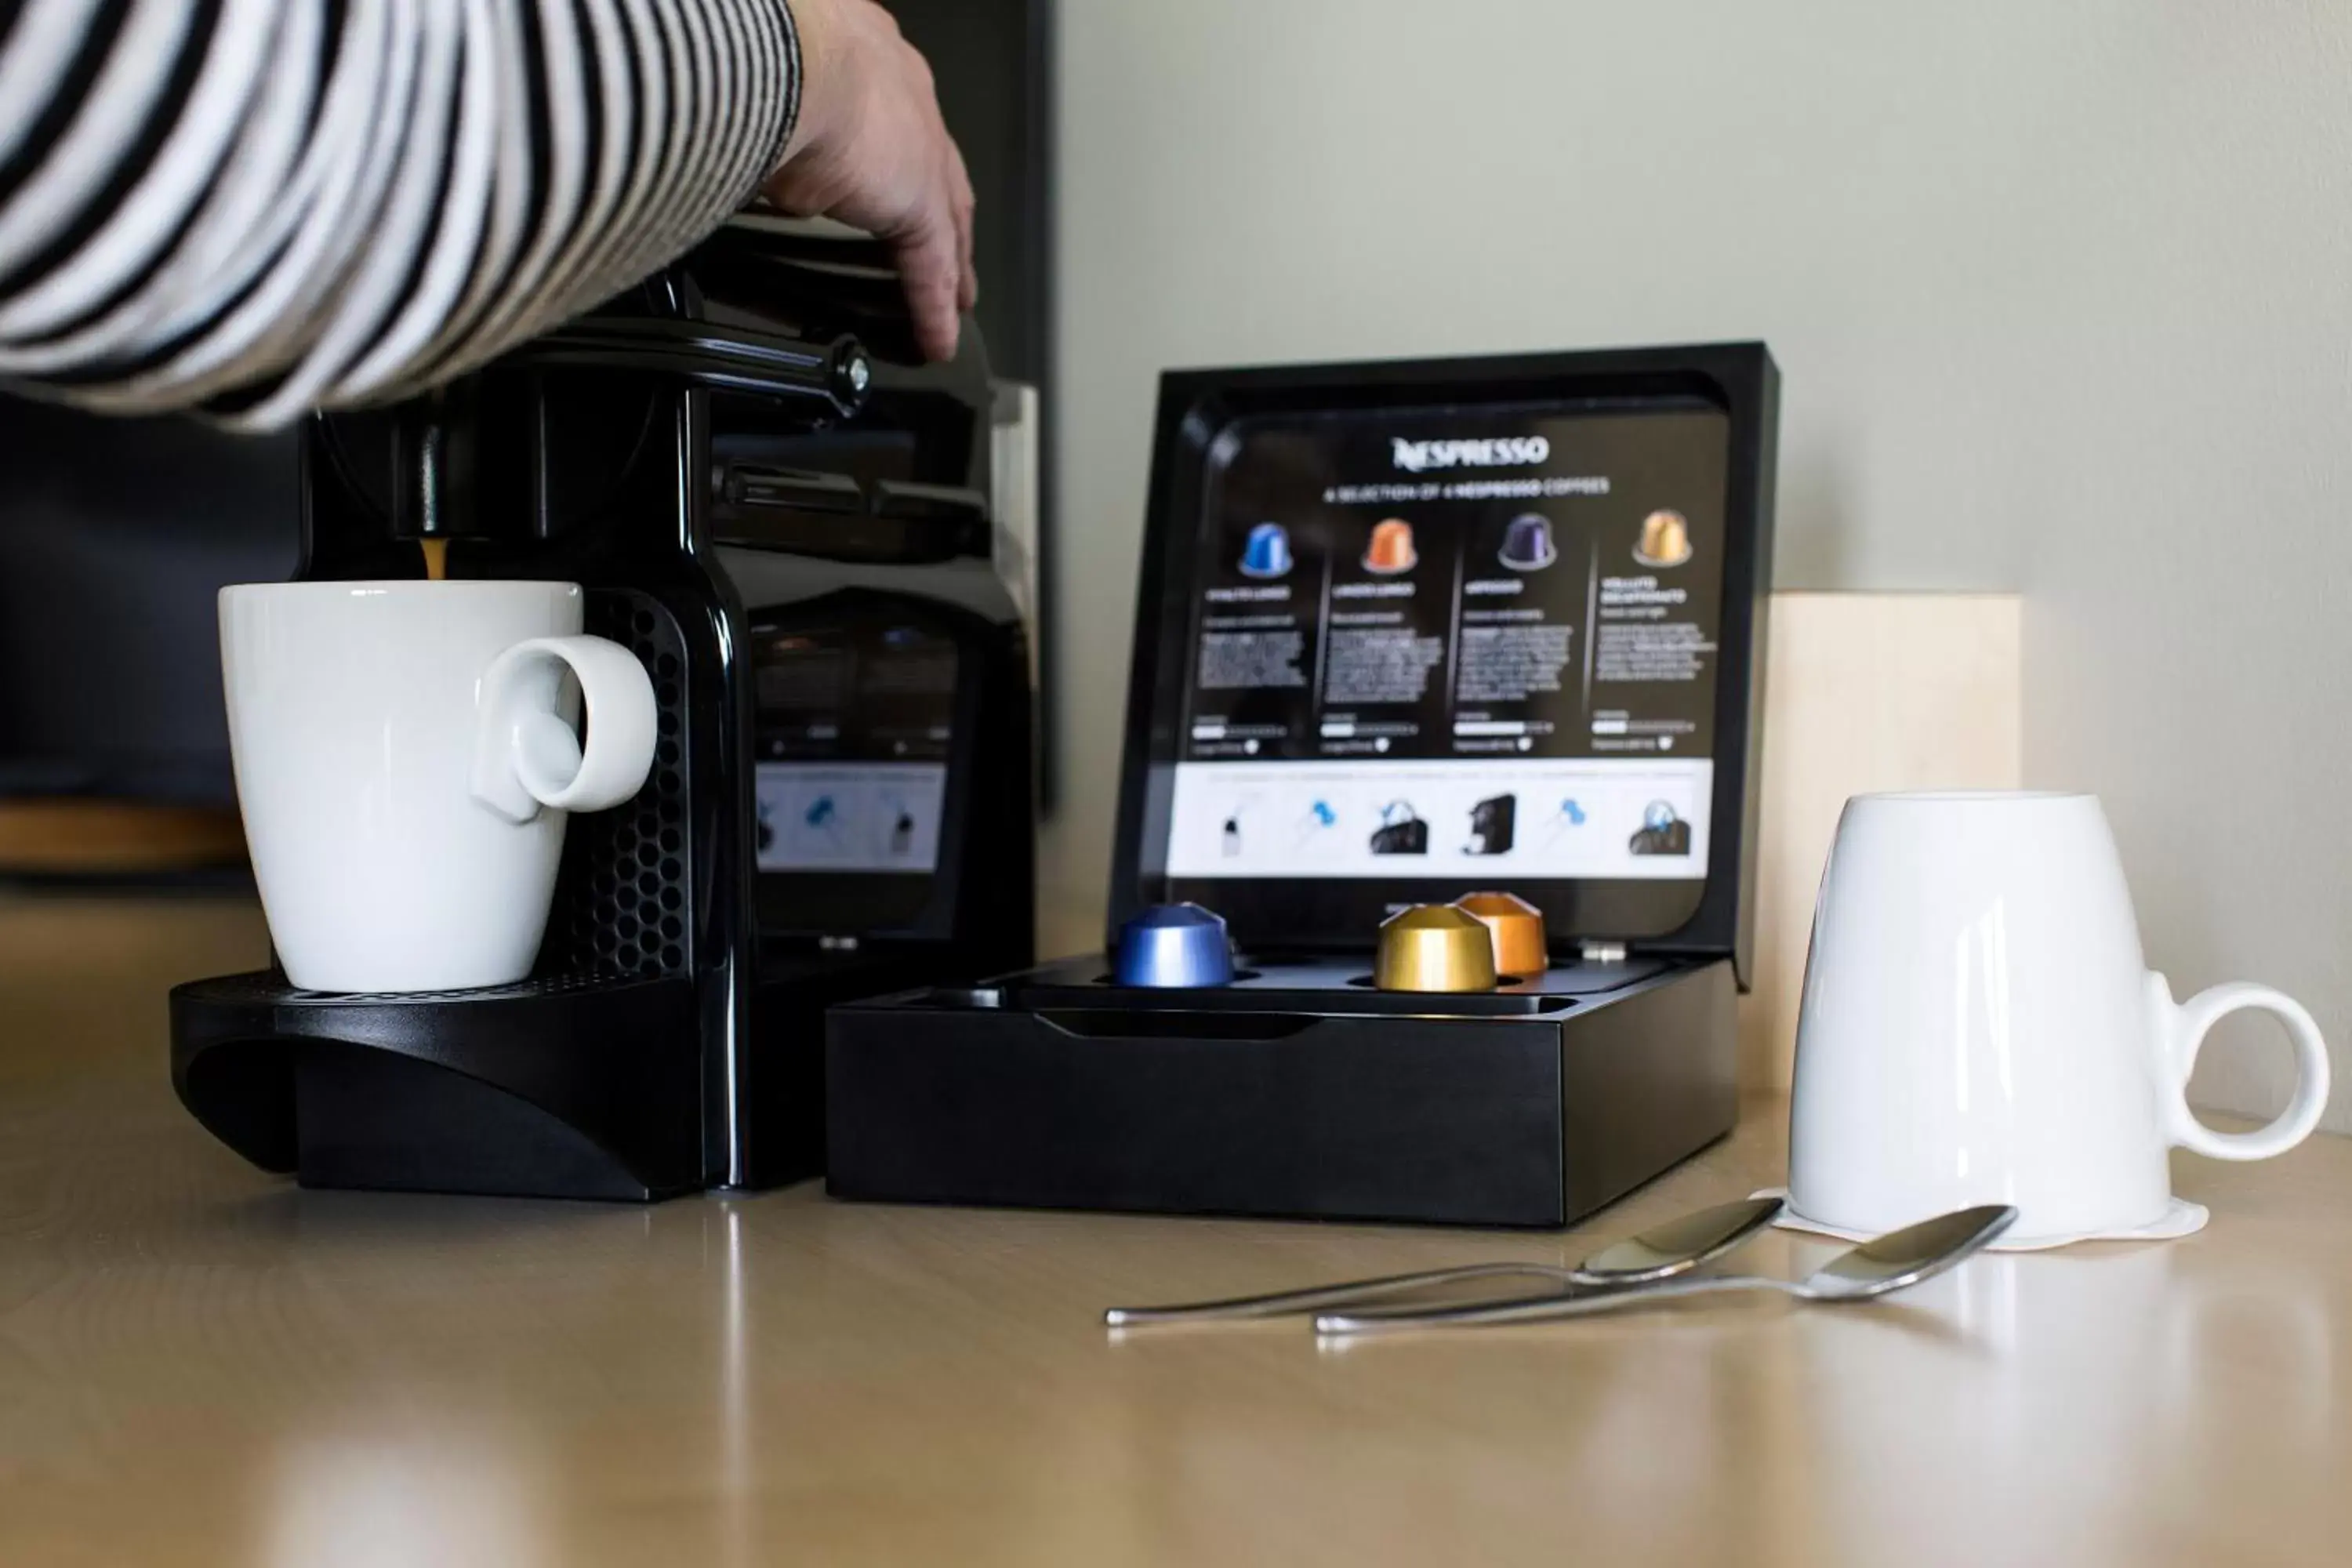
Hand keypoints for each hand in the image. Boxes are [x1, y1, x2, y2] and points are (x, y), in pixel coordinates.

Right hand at [765, 0, 975, 360]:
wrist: (784, 64)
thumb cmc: (759, 55)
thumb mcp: (768, 88)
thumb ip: (769, 123)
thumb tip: (739, 151)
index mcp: (867, 58)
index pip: (894, 119)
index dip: (903, 157)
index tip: (899, 180)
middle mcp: (903, 97)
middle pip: (938, 174)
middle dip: (947, 217)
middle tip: (953, 255)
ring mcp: (918, 150)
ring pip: (945, 222)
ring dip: (949, 268)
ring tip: (953, 305)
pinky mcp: (919, 203)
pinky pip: (931, 269)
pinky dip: (932, 308)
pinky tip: (936, 338)